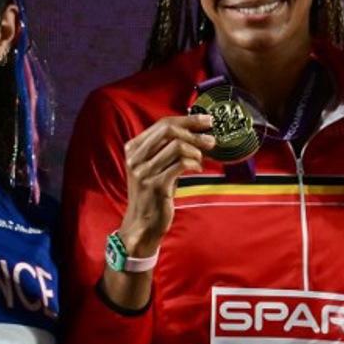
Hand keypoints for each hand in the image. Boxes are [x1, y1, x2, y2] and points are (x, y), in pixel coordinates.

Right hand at [117, 114, 214, 256]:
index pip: (162, 124)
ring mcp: (144, 172)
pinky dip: (194, 164)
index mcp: (133, 148)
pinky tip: (196, 169)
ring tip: (201, 159)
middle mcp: (135, 158)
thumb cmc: (153, 194)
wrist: (142, 224)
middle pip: (169, 130)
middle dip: (194, 132)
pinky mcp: (156, 186)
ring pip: (177, 146)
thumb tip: (197, 131)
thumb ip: (167, 149)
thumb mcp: (154, 167)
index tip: (206, 120)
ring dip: (196, 150)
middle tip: (210, 139)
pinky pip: (181, 164)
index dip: (187, 120)